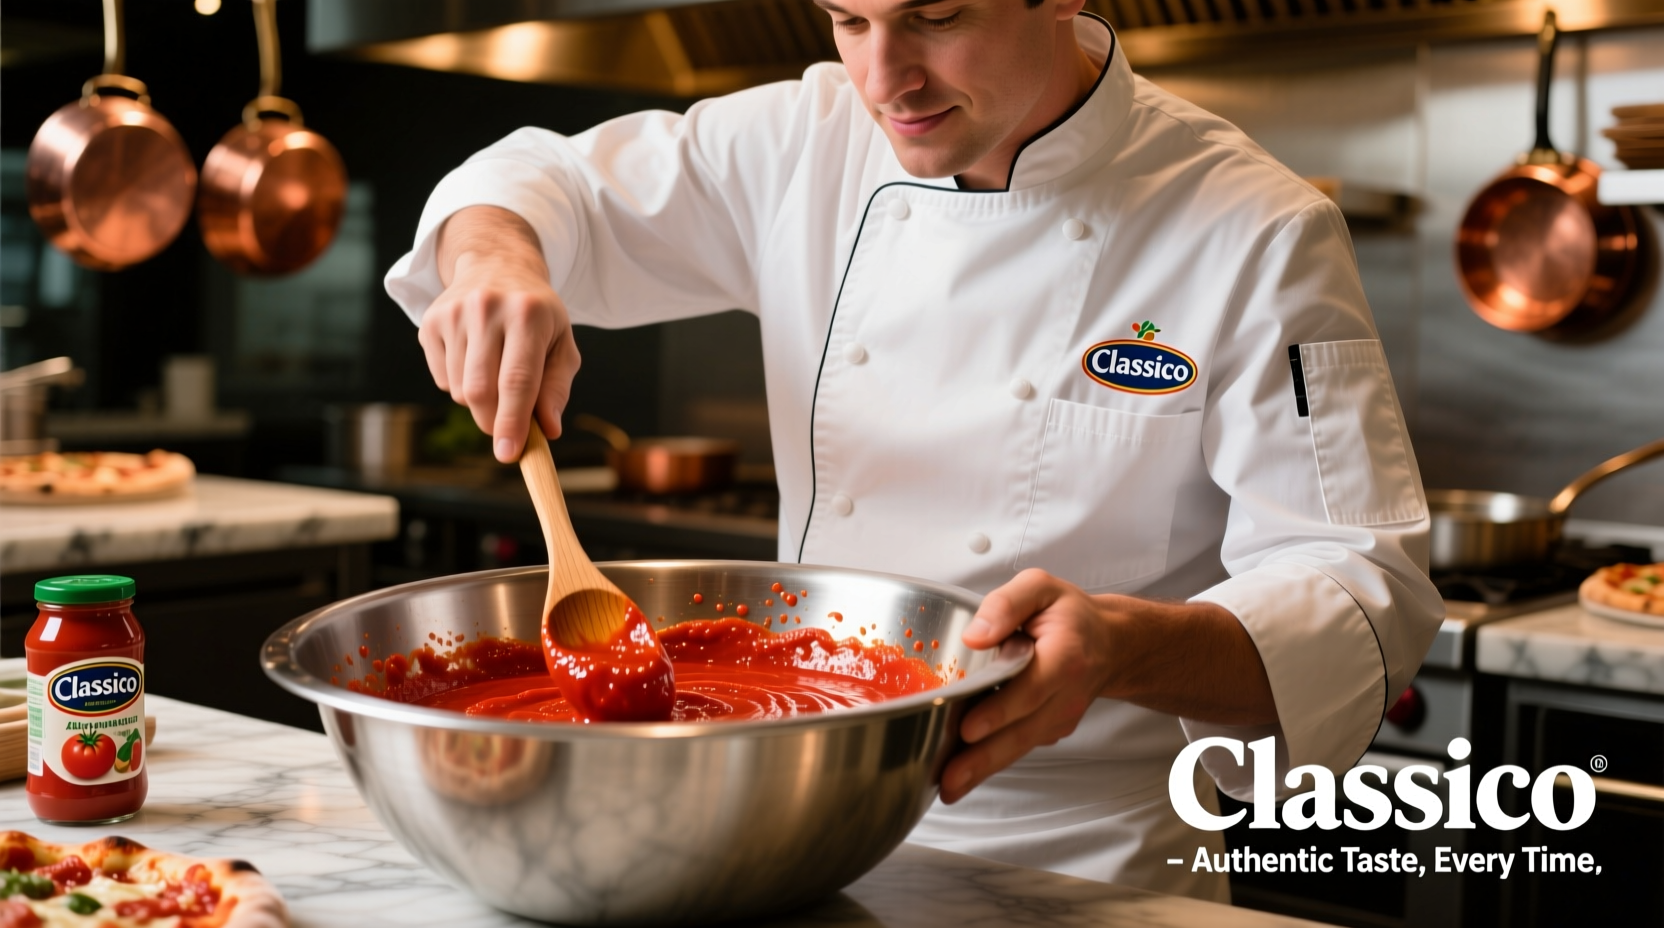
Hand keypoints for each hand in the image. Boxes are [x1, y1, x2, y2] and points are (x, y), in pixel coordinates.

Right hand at [418, 207, 581, 461]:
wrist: (495, 264)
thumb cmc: (537, 314)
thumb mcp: (562, 343)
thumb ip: (557, 388)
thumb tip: (549, 430)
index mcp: (528, 314)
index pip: (517, 380)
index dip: (512, 422)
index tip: (509, 454)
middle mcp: (487, 309)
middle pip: (481, 391)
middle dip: (494, 421)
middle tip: (506, 429)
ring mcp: (453, 314)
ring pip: (459, 390)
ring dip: (479, 402)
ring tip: (495, 375)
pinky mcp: (429, 322)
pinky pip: (441, 379)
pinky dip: (458, 385)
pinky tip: (475, 359)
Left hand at [939, 569, 1274, 803]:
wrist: (1109, 645)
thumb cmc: (1069, 616)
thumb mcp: (1040, 588)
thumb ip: (1006, 604)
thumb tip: (975, 636)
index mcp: (1064, 656)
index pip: (1030, 688)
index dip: (1000, 710)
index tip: (969, 728)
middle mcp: (1065, 694)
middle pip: (1022, 731)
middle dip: (984, 758)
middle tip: (950, 779)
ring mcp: (1059, 718)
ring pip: (1019, 746)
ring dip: (984, 769)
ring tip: (949, 787)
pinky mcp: (1049, 730)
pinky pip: (1019, 746)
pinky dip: (991, 761)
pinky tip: (962, 773)